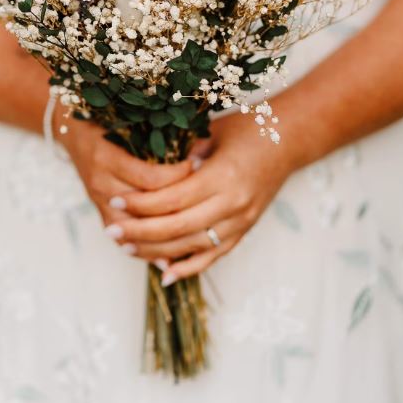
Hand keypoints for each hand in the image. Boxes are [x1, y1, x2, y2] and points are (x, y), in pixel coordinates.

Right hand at [53, 105, 197, 236]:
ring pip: (134, 230)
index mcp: (108, 158)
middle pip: (145, 207)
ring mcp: (98, 201)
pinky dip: (145, 248)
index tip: (200, 166)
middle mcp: (101, 182)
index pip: (151, 178)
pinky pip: (123, 239)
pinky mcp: (100, 213)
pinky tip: (166, 255)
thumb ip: (157, 135)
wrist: (72, 132)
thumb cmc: (105, 122)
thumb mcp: (127, 122)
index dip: (179, 176)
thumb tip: (200, 146)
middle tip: (205, 202)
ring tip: (192, 234)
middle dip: (176, 207)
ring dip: (162, 235)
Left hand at [103, 113, 296, 283]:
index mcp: (222, 176)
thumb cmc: (248, 128)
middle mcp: (233, 203)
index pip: (173, 198)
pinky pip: (214, 256)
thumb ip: (180, 150)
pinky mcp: (245, 230)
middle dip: (140, 232)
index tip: (116, 203)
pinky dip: (188, 267)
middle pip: (178, 227)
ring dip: (156, 251)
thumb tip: (142, 164)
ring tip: (127, 248)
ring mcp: (241, 221)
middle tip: (112, 231)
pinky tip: (164, 274)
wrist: (291, 140)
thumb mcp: (211, 131)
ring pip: (192, 246)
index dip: (142, 204)